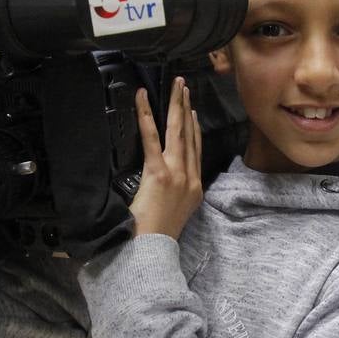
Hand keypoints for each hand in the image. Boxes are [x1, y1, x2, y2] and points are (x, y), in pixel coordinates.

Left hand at [128, 78, 202, 238]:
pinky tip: (142, 98)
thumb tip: (166, 183)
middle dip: (187, 108)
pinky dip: (146, 115)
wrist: (153, 250)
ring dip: (176, 106)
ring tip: (175, 87)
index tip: (192, 111)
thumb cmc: (157, 237)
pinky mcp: (159, 174)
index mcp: (195, 187)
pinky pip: (151, 138)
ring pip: (178, 132)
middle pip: (190, 135)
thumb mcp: (175, 215)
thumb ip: (175, 195)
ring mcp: (177, 174)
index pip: (196, 150)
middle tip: (183, 88)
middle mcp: (190, 177)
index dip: (194, 127)